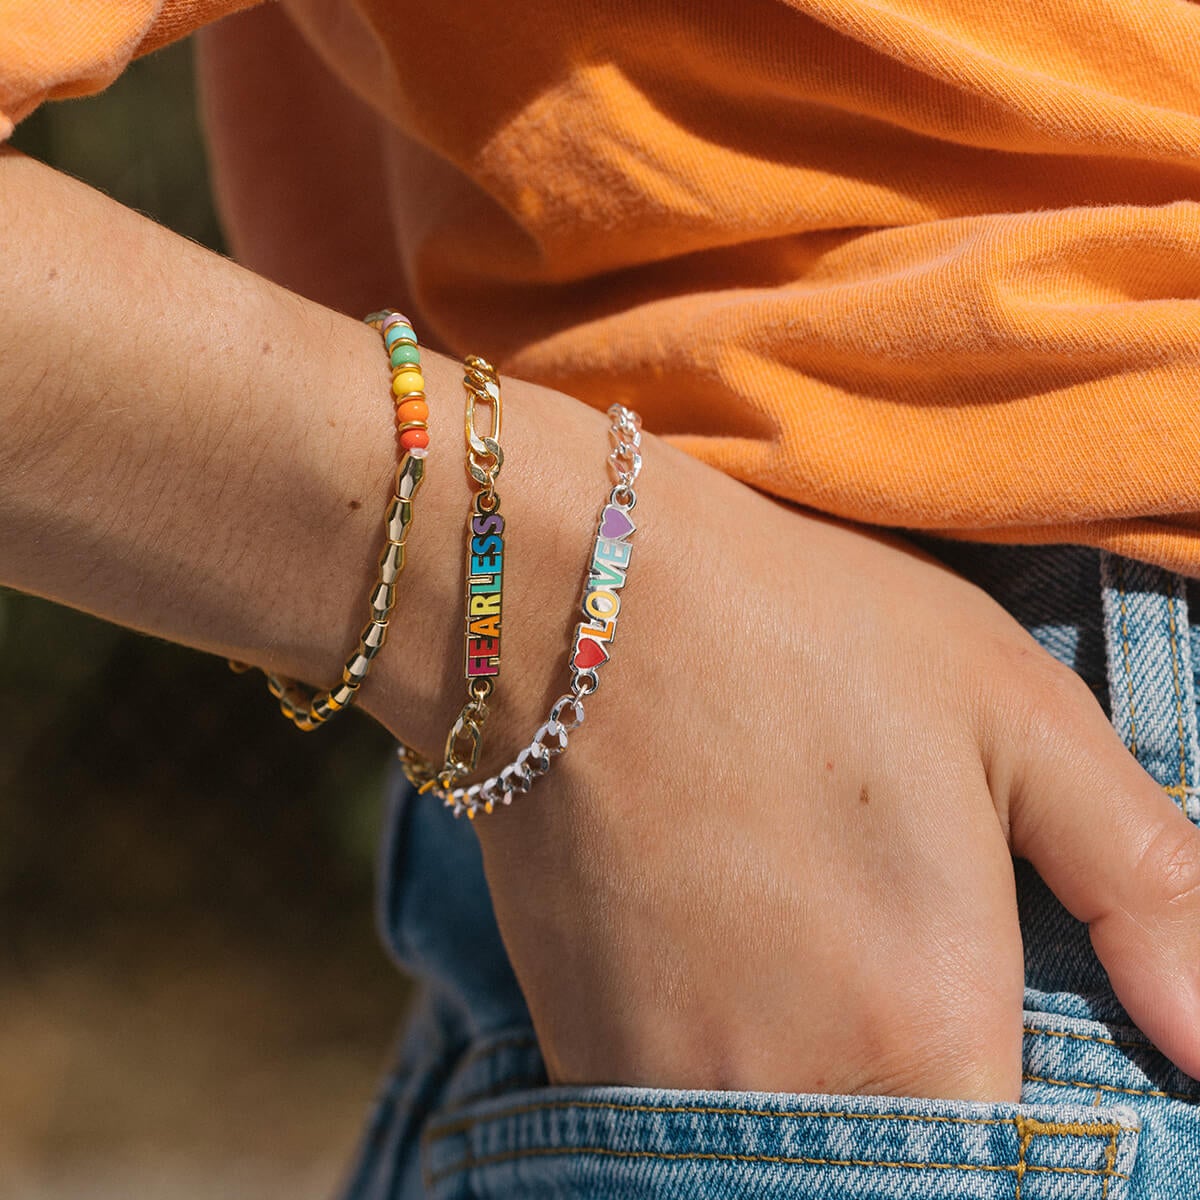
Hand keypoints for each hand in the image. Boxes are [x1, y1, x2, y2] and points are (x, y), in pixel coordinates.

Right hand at [473, 430, 1199, 1101]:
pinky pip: (679, 1125)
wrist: (571, 597)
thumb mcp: (1010, 710)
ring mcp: (667, 1084)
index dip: (1039, 1136)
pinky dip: (729, 1074)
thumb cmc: (800, 629)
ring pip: (786, 1153)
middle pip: (897, 1171)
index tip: (999, 1033)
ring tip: (813, 964)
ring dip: (823, 1093)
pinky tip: (728, 966)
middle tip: (898, 979)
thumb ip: (1145, 882)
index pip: (1023, 1174)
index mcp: (930, 1023)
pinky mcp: (580, 1049)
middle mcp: (795, 1091)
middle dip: (927, 1116)